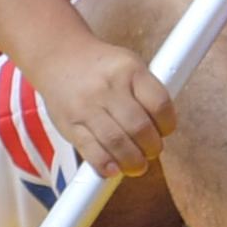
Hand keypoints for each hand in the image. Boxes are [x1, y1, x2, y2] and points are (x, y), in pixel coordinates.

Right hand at [27, 36, 172, 184]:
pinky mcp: (70, 124)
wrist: (58, 57)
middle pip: (140, 128)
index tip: (165, 131)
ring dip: (132, 161)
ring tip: (136, 165)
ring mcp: (87, 106)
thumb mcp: (129, 66)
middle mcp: (108, 87)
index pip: (160, 104)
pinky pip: (91, 150)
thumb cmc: (101, 67)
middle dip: (152, 148)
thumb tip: (163, 130)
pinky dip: (105, 165)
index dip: (168, 124)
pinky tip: (113, 169)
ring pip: (117, 142)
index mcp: (130, 70)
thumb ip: (147, 93)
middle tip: (151, 151)